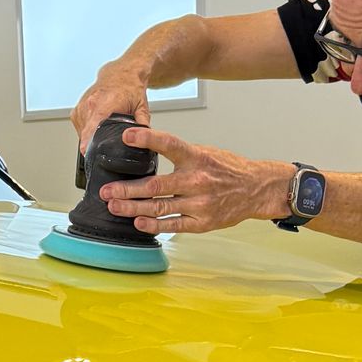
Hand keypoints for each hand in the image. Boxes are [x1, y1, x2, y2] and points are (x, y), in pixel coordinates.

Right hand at [72, 66, 150, 150]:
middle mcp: (90, 104)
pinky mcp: (77, 109)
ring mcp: (82, 106)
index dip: (88, 140)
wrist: (122, 73)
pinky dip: (87, 130)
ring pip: (82, 132)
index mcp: (105, 104)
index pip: (92, 125)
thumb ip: (143, 125)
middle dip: (95, 143)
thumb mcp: (142, 107)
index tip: (86, 151)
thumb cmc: (130, 88)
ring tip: (104, 128)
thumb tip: (144, 140)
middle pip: (86, 133)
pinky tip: (97, 125)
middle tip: (108, 140)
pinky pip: (79, 127)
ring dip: (91, 136)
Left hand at [100, 128, 292, 235]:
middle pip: (155, 185)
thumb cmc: (227, 169)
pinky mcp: (201, 223)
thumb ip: (179, 155)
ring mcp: (199, 204)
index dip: (147, 139)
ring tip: (114, 206)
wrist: (256, 189)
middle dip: (127, 189)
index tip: (126, 136)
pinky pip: (173, 226)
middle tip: (106, 190)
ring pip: (160, 208)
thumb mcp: (204, 152)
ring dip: (133, 208)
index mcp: (197, 157)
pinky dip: (154, 225)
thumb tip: (146, 151)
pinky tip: (138, 222)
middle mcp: (197, 181)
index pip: (169, 144)